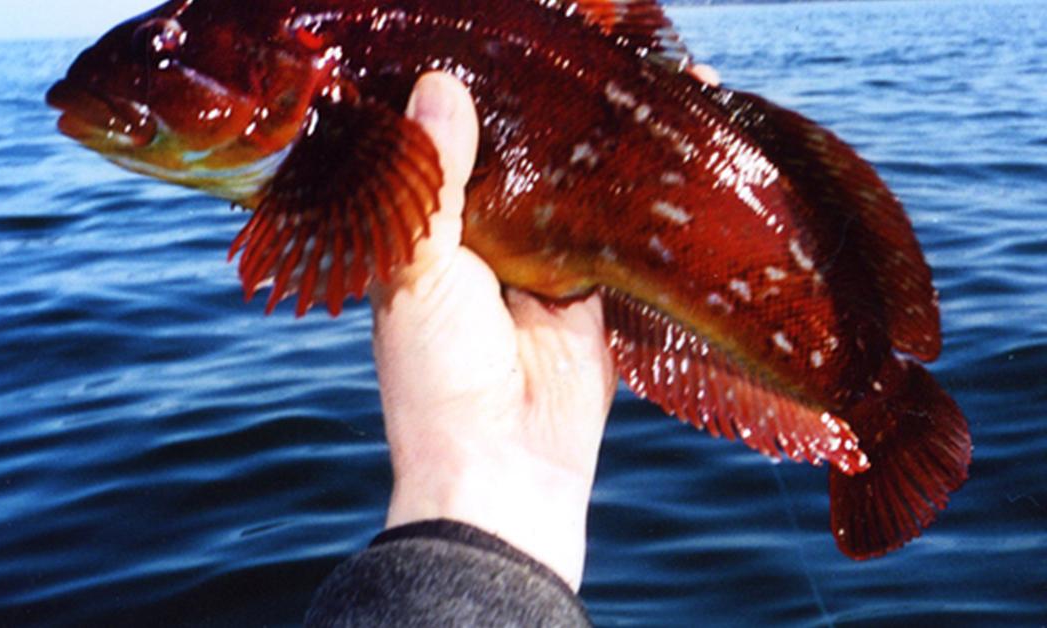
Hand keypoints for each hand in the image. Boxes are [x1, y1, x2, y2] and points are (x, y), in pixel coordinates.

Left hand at [368, 73, 617, 588]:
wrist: (504, 470)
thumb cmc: (439, 375)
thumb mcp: (420, 270)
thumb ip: (432, 182)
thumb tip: (439, 86)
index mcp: (432, 233)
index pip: (456, 146)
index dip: (480, 95)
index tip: (517, 41)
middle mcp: (490, 243)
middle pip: (526, 161)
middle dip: (557, 112)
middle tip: (595, 47)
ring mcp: (548, 267)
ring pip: (580, 189)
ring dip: (609, 144)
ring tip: (646, 75)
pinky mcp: (601, 294)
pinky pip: (627, 233)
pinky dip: (648, 197)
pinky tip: (679, 143)